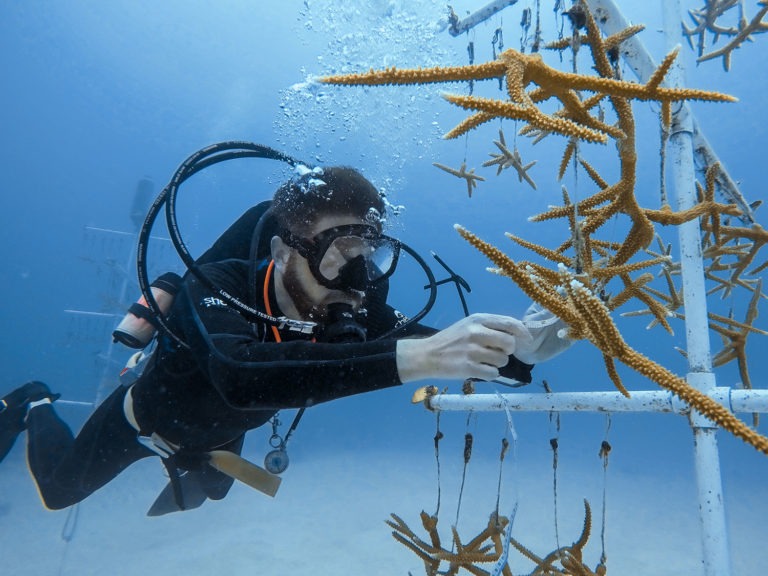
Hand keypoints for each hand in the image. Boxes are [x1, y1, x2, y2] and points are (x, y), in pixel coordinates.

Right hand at [396, 313, 533, 382]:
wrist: (427, 355)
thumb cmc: (451, 340)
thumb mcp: (469, 325)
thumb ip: (491, 327)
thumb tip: (518, 334)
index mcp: (478, 319)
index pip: (510, 323)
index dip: (523, 333)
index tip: (528, 341)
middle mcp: (476, 332)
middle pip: (509, 343)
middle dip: (508, 351)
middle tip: (497, 353)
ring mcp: (472, 351)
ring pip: (502, 360)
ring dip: (497, 364)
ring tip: (483, 362)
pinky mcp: (468, 368)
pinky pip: (493, 373)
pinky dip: (489, 374)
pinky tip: (478, 370)